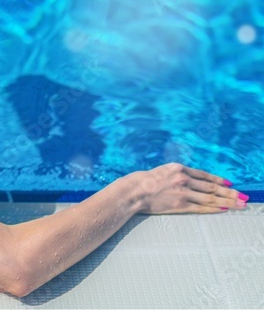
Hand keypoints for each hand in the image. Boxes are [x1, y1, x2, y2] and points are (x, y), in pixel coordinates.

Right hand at [130, 162, 248, 214]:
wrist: (134, 191)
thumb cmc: (144, 181)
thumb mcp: (163, 171)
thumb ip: (177, 174)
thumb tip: (192, 181)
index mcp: (179, 168)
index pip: (205, 175)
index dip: (219, 180)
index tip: (230, 184)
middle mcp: (184, 179)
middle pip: (212, 187)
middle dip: (230, 192)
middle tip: (243, 196)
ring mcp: (183, 193)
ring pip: (210, 197)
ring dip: (227, 201)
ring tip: (239, 204)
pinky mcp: (180, 204)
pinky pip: (201, 207)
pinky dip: (213, 208)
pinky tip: (222, 209)